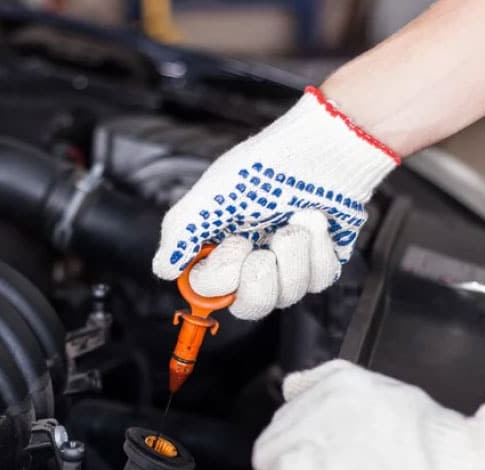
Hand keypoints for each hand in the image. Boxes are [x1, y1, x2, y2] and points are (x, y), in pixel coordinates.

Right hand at [152, 87, 398, 319]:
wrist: (322, 147)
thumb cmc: (265, 164)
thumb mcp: (211, 195)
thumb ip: (181, 232)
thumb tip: (162, 268)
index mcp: (222, 247)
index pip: (210, 293)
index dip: (221, 278)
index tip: (234, 244)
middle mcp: (254, 260)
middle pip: (251, 306)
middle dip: (259, 279)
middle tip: (262, 246)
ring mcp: (289, 263)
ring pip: (289, 295)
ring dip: (291, 253)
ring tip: (294, 219)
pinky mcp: (322, 260)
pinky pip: (319, 279)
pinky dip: (317, 247)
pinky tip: (314, 219)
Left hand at [252, 360, 484, 469]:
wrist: (467, 468)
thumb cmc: (439, 441)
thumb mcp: (392, 393)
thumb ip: (344, 390)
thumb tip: (299, 389)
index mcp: (340, 382)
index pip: (292, 400)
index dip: (296, 432)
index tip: (305, 450)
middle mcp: (322, 404)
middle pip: (275, 432)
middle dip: (284, 459)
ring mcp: (318, 437)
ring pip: (268, 458)